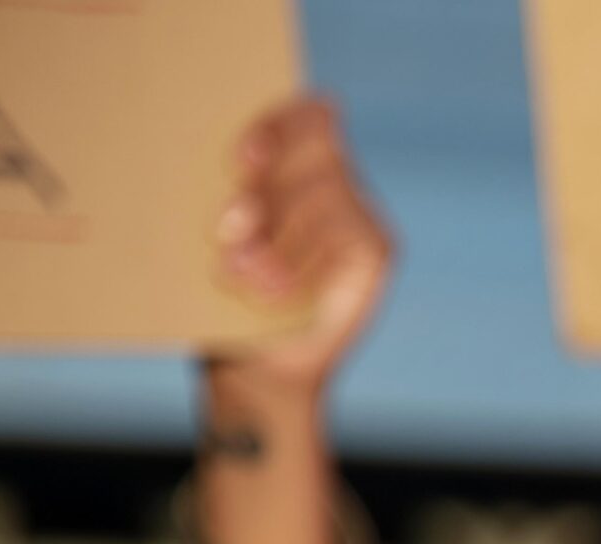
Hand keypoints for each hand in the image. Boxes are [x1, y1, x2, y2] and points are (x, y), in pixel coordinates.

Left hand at [209, 96, 394, 397]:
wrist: (258, 368)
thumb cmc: (225, 294)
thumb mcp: (222, 238)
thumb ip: (237, 200)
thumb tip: (240, 187)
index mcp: (295, 165)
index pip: (304, 117)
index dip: (277, 129)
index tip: (242, 162)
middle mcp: (336, 182)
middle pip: (314, 157)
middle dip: (268, 195)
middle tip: (227, 235)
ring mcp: (362, 215)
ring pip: (325, 198)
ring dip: (279, 239)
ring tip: (242, 276)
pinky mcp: (377, 251)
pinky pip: (344, 238)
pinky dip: (304, 268)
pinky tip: (273, 294)